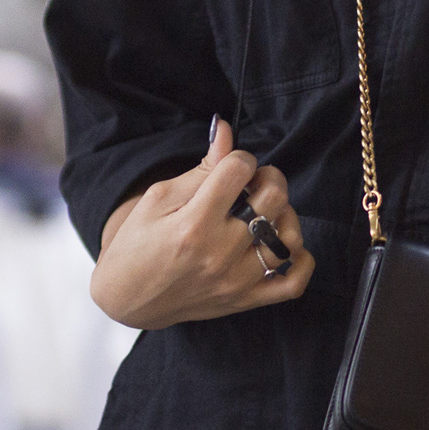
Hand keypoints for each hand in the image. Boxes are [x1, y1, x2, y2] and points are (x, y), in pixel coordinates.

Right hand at [91, 118, 311, 329]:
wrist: (127, 298)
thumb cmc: (137, 244)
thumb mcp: (158, 198)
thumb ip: (201, 168)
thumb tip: (225, 129)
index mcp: (193, 223)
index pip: (240, 169)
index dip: (240, 158)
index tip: (232, 166)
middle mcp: (219, 253)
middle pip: (273, 197)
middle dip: (267, 177)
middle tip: (252, 182)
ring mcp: (236, 281)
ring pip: (288, 236)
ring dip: (284, 213)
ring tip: (265, 211)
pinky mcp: (244, 301)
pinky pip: (292, 284)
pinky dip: (302, 261)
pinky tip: (287, 244)